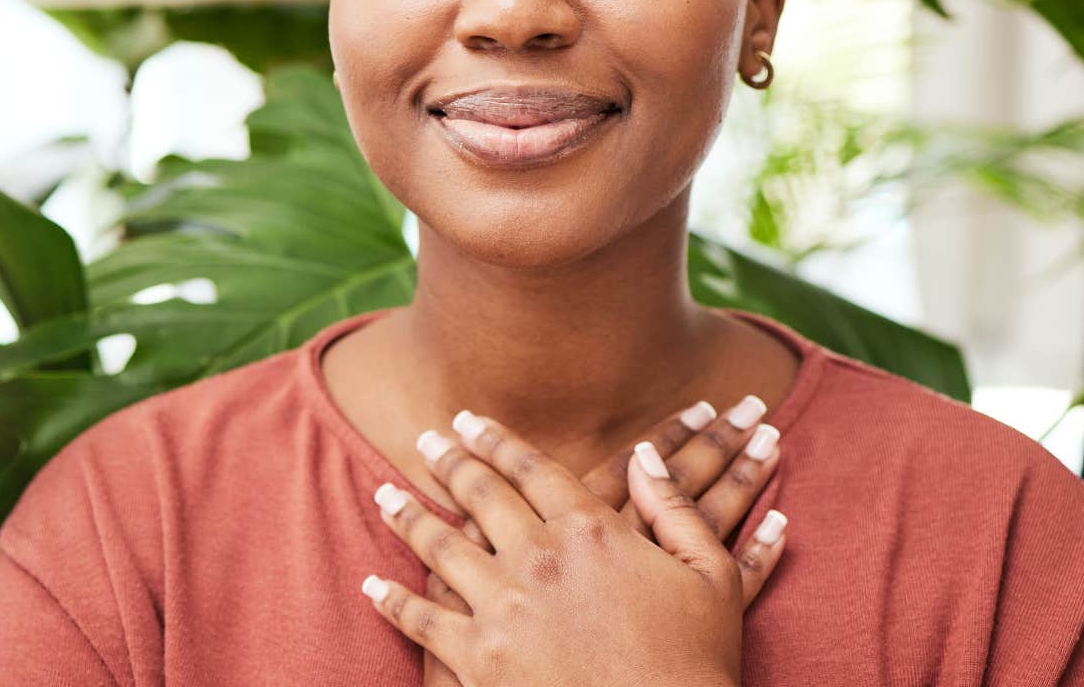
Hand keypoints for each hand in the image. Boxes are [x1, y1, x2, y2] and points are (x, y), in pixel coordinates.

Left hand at [363, 410, 788, 686]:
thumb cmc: (694, 664)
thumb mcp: (710, 575)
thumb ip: (674, 508)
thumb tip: (644, 455)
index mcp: (591, 530)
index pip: (533, 469)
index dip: (498, 442)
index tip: (470, 421)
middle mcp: (539, 557)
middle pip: (482, 495)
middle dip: (450, 462)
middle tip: (427, 440)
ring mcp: (503, 607)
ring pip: (441, 546)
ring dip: (410, 516)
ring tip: (387, 495)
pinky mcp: (477, 658)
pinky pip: (422, 621)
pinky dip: (392, 600)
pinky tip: (373, 585)